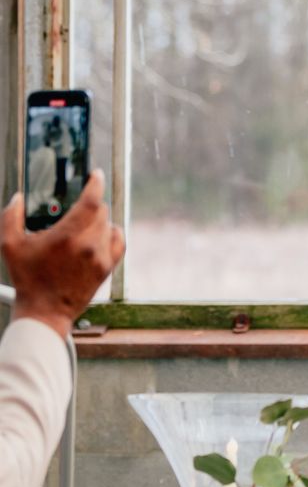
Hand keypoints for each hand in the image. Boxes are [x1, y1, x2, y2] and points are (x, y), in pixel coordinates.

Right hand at [2, 171, 121, 333]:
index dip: (96, 183)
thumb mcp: (10, 246)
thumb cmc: (28, 280)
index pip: (91, 201)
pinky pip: (118, 240)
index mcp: (67, 236)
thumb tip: (17, 198)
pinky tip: (100, 233)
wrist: (44, 312)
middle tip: (78, 206)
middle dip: (90, 204)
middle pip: (100, 211)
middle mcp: (88, 245)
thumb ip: (11, 217)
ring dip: (98, 219)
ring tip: (82, 224)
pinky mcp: (107, 268)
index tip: (95, 174)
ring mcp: (100, 257)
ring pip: (108, 224)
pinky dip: (111, 232)